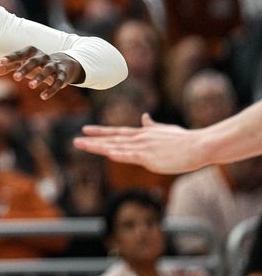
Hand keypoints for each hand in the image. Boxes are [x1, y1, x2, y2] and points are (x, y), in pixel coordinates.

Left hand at [0, 46, 82, 99]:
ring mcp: (53, 66)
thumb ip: (6, 67)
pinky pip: (57, 82)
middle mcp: (43, 57)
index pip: (20, 53)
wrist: (63, 64)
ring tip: (30, 85)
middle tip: (15, 78)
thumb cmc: (35, 65)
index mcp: (31, 52)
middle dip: (25, 68)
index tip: (2, 61)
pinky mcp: (62, 76)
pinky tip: (43, 96)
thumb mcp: (21, 64)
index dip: (11, 57)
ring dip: (39, 78)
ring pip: (47, 70)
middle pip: (34, 61)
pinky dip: (51, 89)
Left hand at [73, 113, 205, 173]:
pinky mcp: (151, 158)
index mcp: (142, 134)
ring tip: (82, 145)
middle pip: (111, 140)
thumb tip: (144, 117)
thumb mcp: (165, 129)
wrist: (200, 145)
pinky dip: (119, 155)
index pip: (116, 132)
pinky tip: (107, 155)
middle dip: (93, 141)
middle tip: (75, 141)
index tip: (86, 130)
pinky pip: (131, 156)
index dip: (100, 131)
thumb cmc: (185, 139)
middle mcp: (139, 139)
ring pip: (115, 147)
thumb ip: (152, 125)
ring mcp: (143, 148)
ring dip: (97, 147)